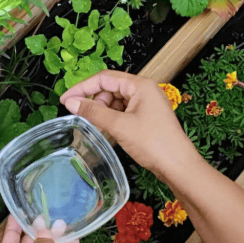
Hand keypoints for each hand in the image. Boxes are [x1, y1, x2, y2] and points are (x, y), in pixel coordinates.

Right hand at [60, 70, 199, 181]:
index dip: (82, 87)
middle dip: (93, 100)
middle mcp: (144, 91)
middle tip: (80, 115)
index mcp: (140, 85)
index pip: (104, 78)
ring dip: (102, 110)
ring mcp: (146, 104)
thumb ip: (94, 112)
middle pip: (110, 88)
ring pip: (116, 101)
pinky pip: (123, 111)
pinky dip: (112, 118)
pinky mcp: (147, 118)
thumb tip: (72, 102)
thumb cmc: (155, 143)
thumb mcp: (120, 126)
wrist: (178, 165)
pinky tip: (106, 128)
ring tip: (94, 124)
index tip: (65, 99)